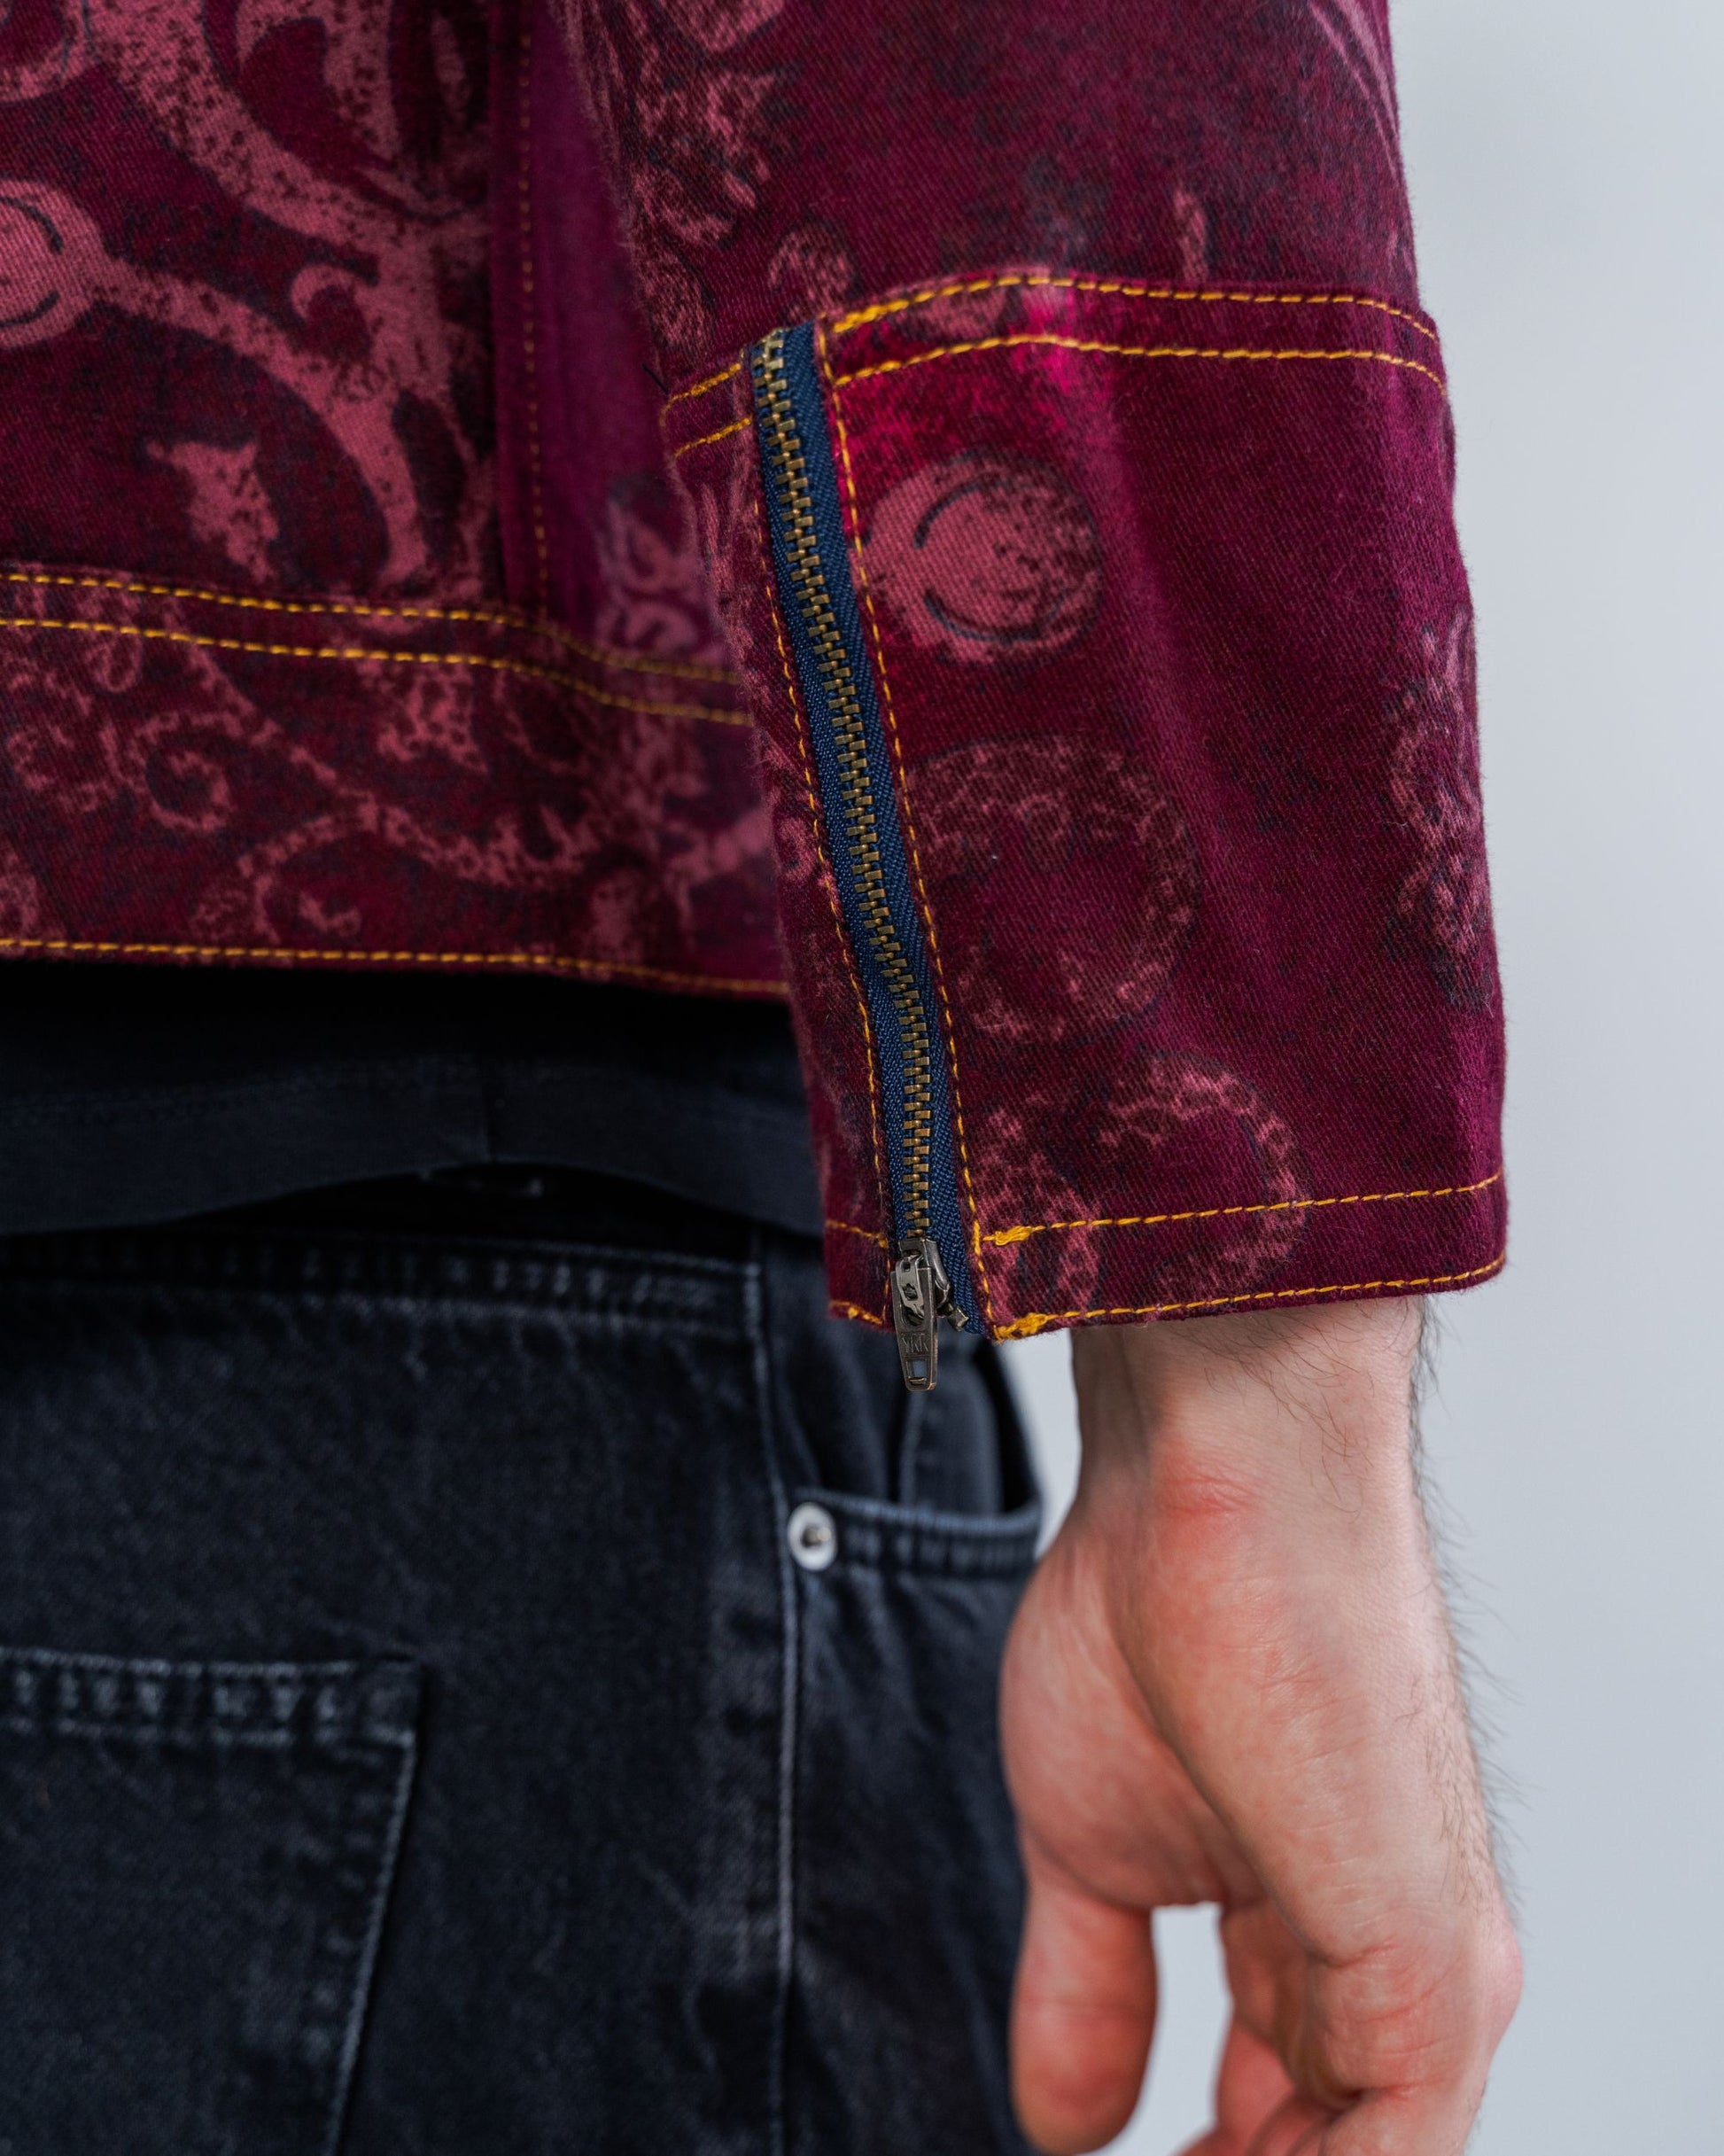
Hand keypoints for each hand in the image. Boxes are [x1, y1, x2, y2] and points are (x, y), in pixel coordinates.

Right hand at [1000, 1299, 1519, 2154]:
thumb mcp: (1085, 1845)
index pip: (1283, 2106)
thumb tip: (1063, 2126)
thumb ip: (1088, 1989)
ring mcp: (1423, 1967)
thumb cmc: (1155, 1604)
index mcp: (1319, 1918)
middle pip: (1322, 2143)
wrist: (1211, 1484)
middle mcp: (1392, 1954)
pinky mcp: (1433, 1968)